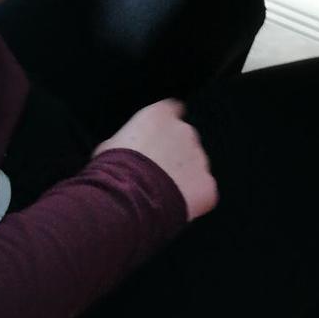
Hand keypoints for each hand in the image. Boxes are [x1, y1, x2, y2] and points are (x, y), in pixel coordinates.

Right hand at [93, 99, 216, 220]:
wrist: (127, 202)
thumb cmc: (112, 172)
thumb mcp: (110, 146)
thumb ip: (129, 140)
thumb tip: (128, 148)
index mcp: (160, 115)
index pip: (172, 109)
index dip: (166, 125)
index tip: (161, 136)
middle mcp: (185, 131)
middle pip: (186, 139)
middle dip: (176, 154)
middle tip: (157, 173)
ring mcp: (200, 158)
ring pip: (196, 166)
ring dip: (184, 177)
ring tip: (162, 194)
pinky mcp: (208, 184)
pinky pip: (203, 190)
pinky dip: (193, 199)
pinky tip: (173, 207)